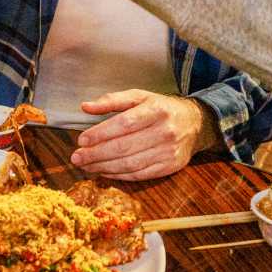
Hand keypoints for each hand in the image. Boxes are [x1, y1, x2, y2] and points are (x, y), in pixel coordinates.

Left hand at [72, 91, 214, 180]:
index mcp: (156, 110)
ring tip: (86, 166)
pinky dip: (118, 175)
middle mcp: (164, 131)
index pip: (124, 124)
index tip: (82, 140)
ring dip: (104, 167)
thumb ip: (112, 100)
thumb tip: (85, 107)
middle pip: (124, 147)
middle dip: (96, 154)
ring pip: (130, 164)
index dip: (101, 134)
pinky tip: (104, 171)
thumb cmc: (161, 108)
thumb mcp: (139, 96)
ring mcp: (168, 151)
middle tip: (77, 158)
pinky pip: (139, 174)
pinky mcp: (169, 167)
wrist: (194, 123)